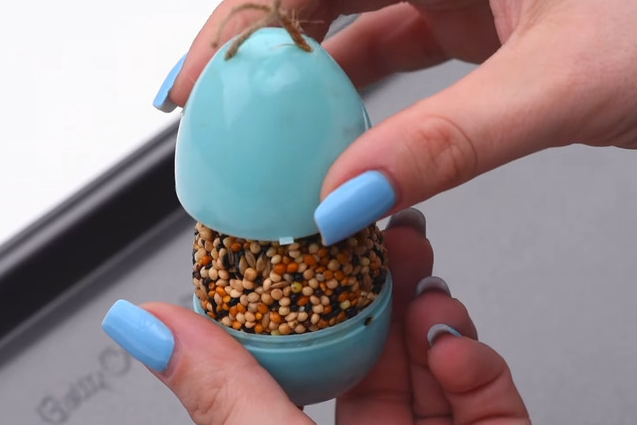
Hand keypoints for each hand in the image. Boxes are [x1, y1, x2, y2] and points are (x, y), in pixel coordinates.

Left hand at [102, 209, 528, 423]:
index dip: (311, 300)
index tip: (320, 243)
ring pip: (435, 369)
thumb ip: (221, 392)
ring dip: (434, 317)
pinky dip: (479, 366)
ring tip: (426, 280)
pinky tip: (459, 343)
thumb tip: (145, 326)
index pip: (301, 365)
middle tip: (392, 234)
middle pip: (376, 356)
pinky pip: (491, 402)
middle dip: (388, 290)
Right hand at [156, 0, 636, 243]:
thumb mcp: (564, 82)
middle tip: (215, 115)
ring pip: (353, 24)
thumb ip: (448, 144)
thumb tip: (349, 198)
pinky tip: (339, 138)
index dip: (241, 22)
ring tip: (267, 137)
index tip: (200, 83)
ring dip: (308, 83)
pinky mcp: (481, 22)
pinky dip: (362, 100)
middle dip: (261, 54)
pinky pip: (395, 53)